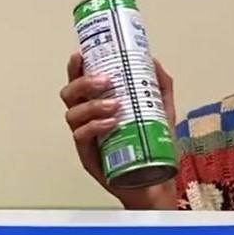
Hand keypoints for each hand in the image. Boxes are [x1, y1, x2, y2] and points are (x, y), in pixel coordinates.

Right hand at [60, 53, 176, 205]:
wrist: (157, 179)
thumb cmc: (154, 145)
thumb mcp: (163, 111)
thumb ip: (160, 86)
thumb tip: (154, 61)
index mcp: (100, 105)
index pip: (81, 83)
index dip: (76, 68)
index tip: (82, 55)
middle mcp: (89, 119)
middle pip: (70, 94)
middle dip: (83, 83)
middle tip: (106, 80)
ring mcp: (87, 137)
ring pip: (72, 114)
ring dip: (92, 105)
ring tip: (115, 105)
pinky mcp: (88, 155)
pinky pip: (81, 137)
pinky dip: (95, 126)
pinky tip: (111, 123)